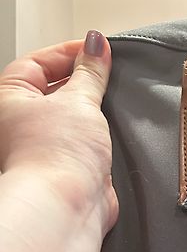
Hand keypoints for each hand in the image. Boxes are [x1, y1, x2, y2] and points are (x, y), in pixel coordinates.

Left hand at [0, 30, 118, 236]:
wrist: (66, 206)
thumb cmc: (56, 157)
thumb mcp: (79, 100)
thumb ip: (90, 71)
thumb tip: (96, 44)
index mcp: (8, 98)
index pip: (38, 62)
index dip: (70, 52)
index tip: (99, 50)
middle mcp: (19, 123)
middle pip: (53, 89)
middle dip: (82, 82)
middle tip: (108, 76)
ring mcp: (42, 147)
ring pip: (70, 117)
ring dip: (91, 111)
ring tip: (109, 107)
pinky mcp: (65, 168)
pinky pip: (82, 142)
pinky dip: (97, 136)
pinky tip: (112, 134)